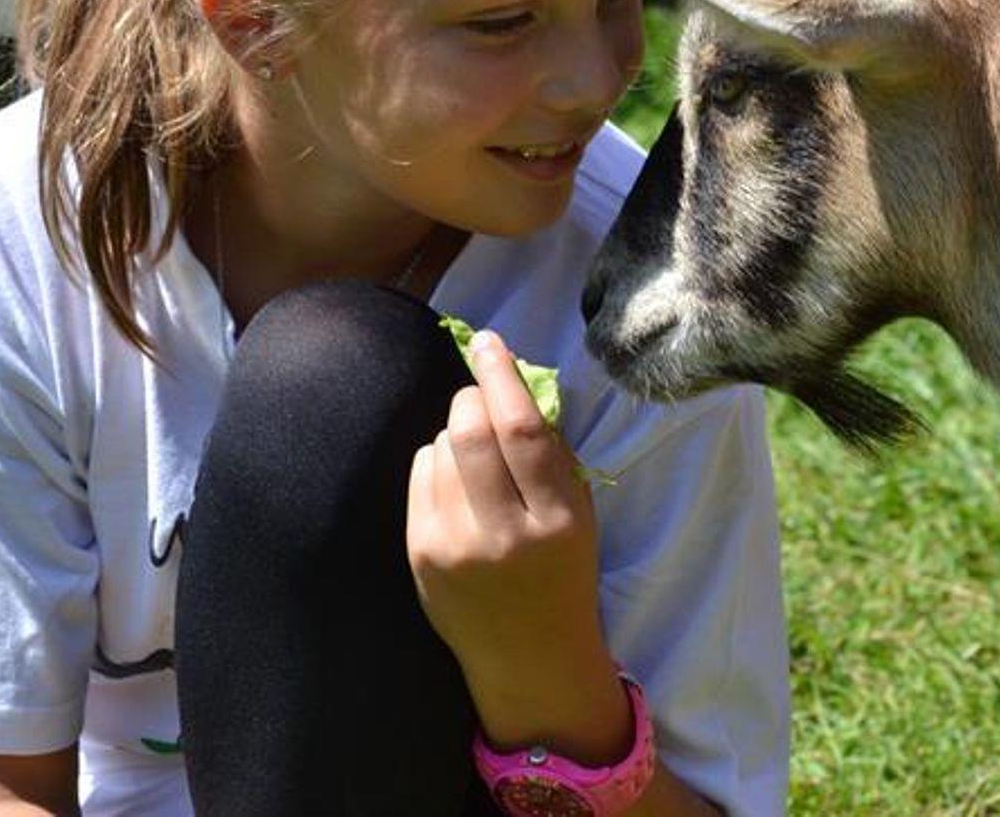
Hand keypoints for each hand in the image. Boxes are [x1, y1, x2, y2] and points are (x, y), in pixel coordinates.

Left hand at [406, 330, 630, 763]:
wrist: (528, 658)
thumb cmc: (562, 572)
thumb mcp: (579, 515)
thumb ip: (552, 454)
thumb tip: (512, 383)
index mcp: (555, 520)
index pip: (522, 430)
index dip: (501, 376)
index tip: (488, 342)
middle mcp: (501, 534)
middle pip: (469, 431)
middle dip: (471, 397)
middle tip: (481, 396)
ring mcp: (453, 547)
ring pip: (439, 447)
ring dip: (456, 433)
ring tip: (477, 461)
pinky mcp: (419, 555)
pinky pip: (420, 473)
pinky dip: (436, 462)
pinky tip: (456, 485)